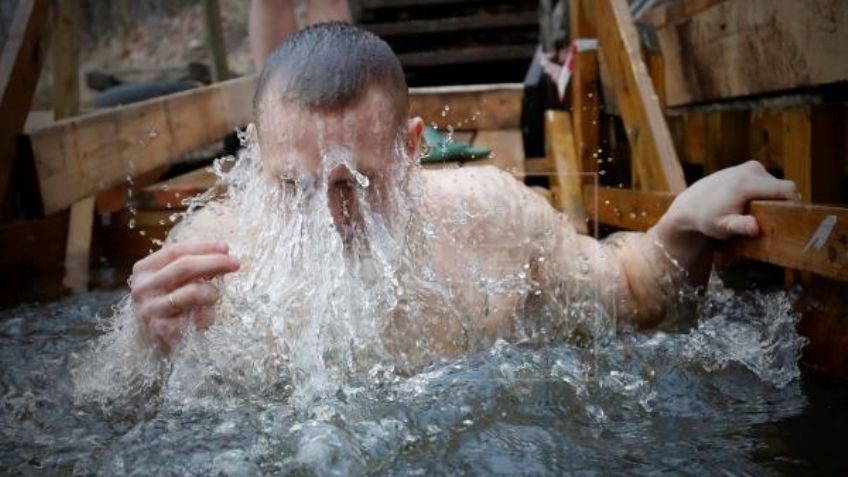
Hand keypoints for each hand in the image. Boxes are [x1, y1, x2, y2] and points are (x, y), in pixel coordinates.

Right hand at [129, 240, 239, 352]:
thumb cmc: (170, 307)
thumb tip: (223, 252)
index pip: (175, 251)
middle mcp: (142, 288)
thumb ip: (193, 267)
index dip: (203, 247)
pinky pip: (196, 316)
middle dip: (215, 262)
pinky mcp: (160, 329)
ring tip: (214, 297)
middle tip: (235, 263)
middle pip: (184, 267)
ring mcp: (149, 309)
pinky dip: (208, 314)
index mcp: (144, 270)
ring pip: (193, 291)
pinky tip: (206, 316)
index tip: (226, 248)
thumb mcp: (177, 282)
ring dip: (213, 292)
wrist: (155, 343)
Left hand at [662, 160, 798, 238]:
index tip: (794, 219)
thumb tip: (754, 228)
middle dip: (782, 203)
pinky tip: (753, 204)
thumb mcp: (721, 227)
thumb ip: (740, 226)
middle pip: (784, 187)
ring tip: (757, 212)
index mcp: (746, 183)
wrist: (691, 204)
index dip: (795, 204)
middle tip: (772, 220)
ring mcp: (751, 166)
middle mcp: (750, 170)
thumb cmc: (706, 219)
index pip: (786, 190)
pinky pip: (769, 181)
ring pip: (777, 184)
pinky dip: (767, 192)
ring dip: (773, 198)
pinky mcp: (750, 167)